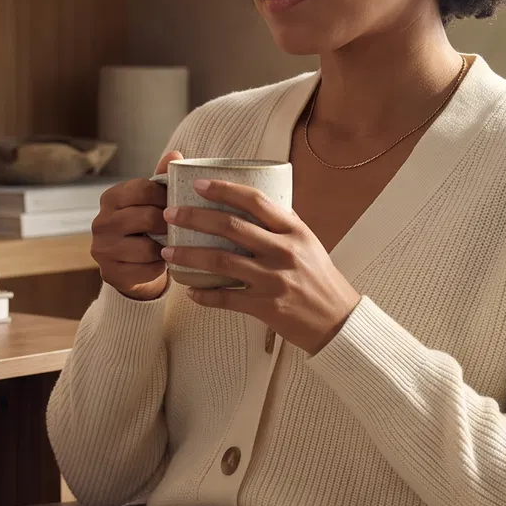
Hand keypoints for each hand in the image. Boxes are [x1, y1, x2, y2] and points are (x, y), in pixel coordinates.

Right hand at [90, 149, 179, 299]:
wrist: (130, 268)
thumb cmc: (144, 228)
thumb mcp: (151, 202)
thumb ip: (162, 179)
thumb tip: (175, 155)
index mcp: (111, 198)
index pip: (143, 189)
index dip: (166, 197)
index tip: (176, 204)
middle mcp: (101, 222)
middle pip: (147, 217)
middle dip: (169, 224)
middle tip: (179, 228)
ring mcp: (103, 249)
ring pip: (148, 248)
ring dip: (164, 249)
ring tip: (170, 246)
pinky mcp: (111, 273)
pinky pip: (146, 270)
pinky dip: (159, 268)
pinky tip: (161, 263)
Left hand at [161, 178, 361, 354]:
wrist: (337, 321)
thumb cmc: (318, 278)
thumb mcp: (307, 243)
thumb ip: (281, 224)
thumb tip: (252, 202)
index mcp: (294, 231)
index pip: (255, 201)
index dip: (223, 190)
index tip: (197, 185)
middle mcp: (284, 252)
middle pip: (231, 227)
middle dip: (194, 218)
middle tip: (170, 214)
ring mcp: (274, 280)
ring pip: (221, 261)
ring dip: (189, 255)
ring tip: (168, 251)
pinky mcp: (266, 307)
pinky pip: (226, 298)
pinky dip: (204, 294)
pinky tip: (190, 290)